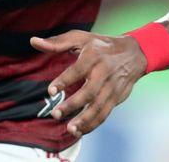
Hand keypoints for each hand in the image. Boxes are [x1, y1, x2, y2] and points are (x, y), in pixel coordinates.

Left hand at [30, 30, 146, 136]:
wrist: (135, 53)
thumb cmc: (101, 45)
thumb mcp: (80, 38)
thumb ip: (57, 42)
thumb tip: (33, 41)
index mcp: (94, 56)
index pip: (77, 70)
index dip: (64, 81)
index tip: (50, 91)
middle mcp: (104, 73)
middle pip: (89, 92)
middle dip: (73, 104)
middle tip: (56, 113)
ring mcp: (112, 87)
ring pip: (99, 106)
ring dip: (85, 120)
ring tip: (69, 129)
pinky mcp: (117, 98)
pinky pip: (105, 113)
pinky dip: (94, 124)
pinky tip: (80, 131)